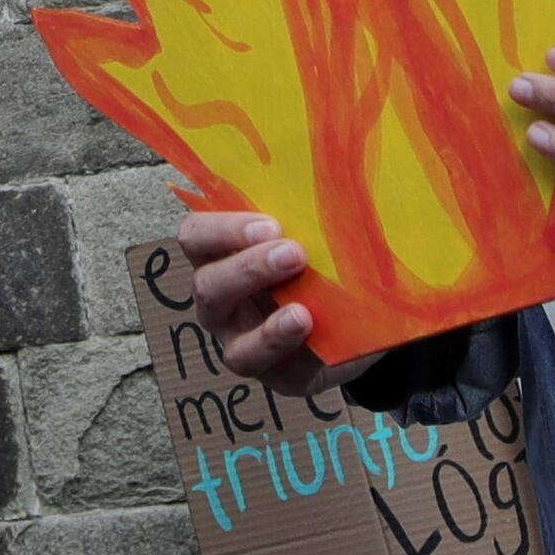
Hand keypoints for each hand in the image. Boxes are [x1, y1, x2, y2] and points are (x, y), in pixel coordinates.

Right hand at [177, 211, 363, 391]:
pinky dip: (284, 346)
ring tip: (302, 312)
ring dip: (266, 323)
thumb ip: (309, 218)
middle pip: (207, 284)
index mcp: (223, 256)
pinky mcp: (272, 374)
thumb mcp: (314, 239)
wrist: (359, 326)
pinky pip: (265, 364)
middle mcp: (221, 300)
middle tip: (294, 254)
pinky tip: (308, 329)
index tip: (270, 224)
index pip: (196, 235)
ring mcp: (239, 341)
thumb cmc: (323, 268)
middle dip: (249, 269)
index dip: (223, 229)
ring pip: (230, 338)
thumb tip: (332, 180)